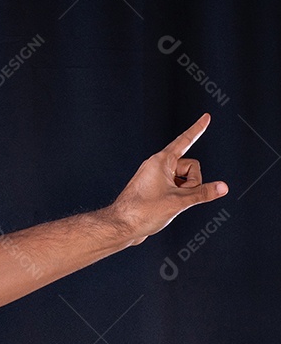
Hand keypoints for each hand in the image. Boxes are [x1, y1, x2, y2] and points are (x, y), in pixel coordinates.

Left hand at [110, 113, 228, 244]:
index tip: (206, 116)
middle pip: (190, 167)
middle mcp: (157, 166)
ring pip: (184, 180)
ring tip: (168, 204)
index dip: (197, 129)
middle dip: (192, 182)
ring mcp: (155, 178)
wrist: (120, 227)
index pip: (184, 141)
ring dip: (184, 192)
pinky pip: (175, 189)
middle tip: (177, 197)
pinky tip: (165, 208)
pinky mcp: (154, 189)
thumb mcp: (179, 201)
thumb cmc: (142, 212)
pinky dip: (177, 197)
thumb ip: (203, 193)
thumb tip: (223, 187)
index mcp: (161, 161)